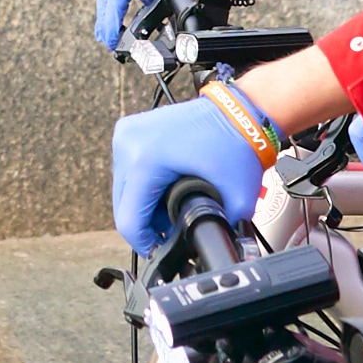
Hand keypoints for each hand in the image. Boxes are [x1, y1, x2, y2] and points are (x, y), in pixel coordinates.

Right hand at [111, 96, 266, 251]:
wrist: (240, 111)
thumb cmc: (237, 144)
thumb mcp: (235, 198)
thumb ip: (219, 230)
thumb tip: (210, 251)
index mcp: (144, 159)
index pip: (128, 219)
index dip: (144, 243)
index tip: (159, 249)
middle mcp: (128, 143)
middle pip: (122, 205)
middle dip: (146, 223)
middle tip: (172, 227)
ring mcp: (126, 134)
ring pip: (122, 189)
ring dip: (143, 204)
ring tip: (171, 207)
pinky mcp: (130, 131)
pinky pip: (127, 170)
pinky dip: (144, 184)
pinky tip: (166, 187)